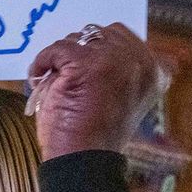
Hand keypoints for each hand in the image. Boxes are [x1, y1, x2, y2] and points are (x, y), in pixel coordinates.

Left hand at [26, 23, 160, 159]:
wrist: (85, 158)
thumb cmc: (98, 134)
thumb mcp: (122, 97)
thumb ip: (121, 71)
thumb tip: (99, 48)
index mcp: (151, 69)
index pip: (122, 35)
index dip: (96, 47)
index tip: (81, 64)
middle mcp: (137, 60)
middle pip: (99, 32)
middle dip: (79, 49)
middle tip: (66, 71)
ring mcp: (112, 59)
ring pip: (77, 39)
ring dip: (61, 58)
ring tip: (55, 80)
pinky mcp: (86, 64)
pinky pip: (57, 49)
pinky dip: (43, 62)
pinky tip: (39, 77)